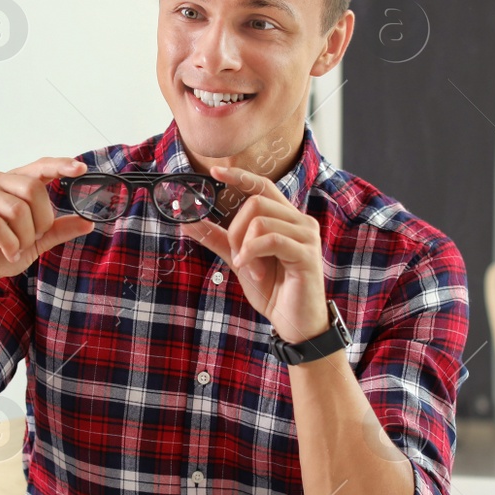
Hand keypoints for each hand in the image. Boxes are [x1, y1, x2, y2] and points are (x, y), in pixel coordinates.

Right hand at [0, 157, 95, 293]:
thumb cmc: (1, 252)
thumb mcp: (37, 242)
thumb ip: (59, 229)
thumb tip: (88, 222)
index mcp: (15, 183)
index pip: (41, 166)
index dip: (61, 166)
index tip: (82, 169)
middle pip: (33, 189)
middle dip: (40, 222)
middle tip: (31, 239)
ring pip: (17, 209)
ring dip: (23, 238)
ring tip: (15, 248)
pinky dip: (8, 244)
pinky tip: (6, 252)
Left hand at [178, 164, 329, 343]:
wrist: (294, 322)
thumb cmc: (273, 289)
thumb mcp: (240, 260)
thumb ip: (218, 239)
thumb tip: (189, 221)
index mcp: (285, 219)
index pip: (263, 186)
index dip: (240, 176)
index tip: (215, 172)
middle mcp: (300, 222)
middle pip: (256, 202)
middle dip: (236, 229)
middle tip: (237, 255)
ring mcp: (305, 236)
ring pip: (261, 220)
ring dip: (245, 246)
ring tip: (249, 268)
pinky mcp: (306, 253)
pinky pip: (271, 240)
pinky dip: (252, 253)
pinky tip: (252, 271)